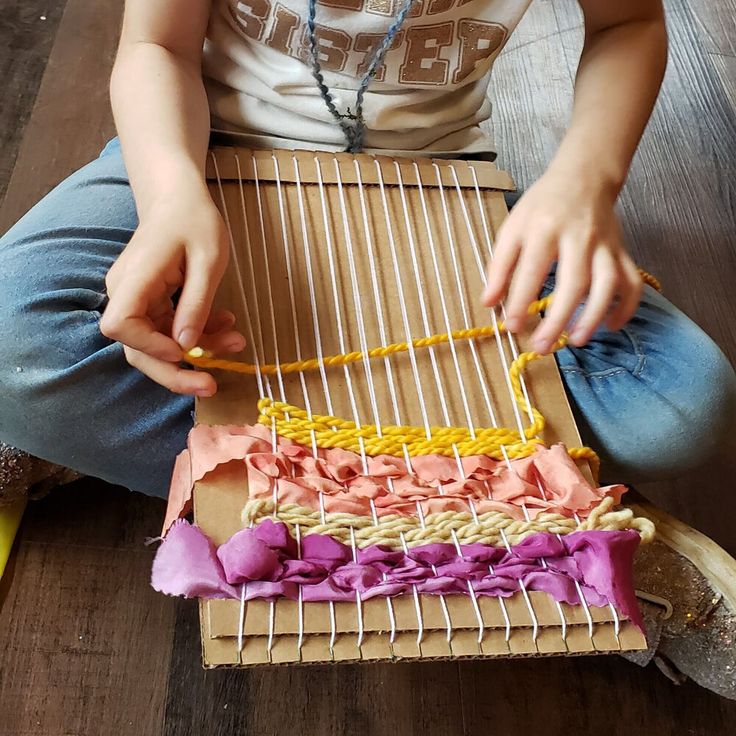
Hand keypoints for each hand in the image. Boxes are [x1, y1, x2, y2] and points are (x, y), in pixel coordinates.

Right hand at [100, 183, 244, 394]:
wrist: (179, 200)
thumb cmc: (195, 221)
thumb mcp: (208, 261)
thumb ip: (197, 303)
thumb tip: (187, 347)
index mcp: (135, 279)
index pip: (120, 325)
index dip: (149, 346)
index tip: (183, 350)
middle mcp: (126, 294)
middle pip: (137, 349)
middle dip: (175, 373)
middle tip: (212, 385)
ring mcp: (136, 301)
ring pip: (158, 345)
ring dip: (196, 353)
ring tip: (236, 343)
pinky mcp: (151, 305)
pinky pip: (170, 330)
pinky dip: (198, 334)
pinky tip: (226, 326)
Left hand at [482, 169, 642, 352]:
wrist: (583, 177)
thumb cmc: (542, 207)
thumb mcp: (512, 228)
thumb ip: (499, 266)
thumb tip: (489, 303)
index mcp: (545, 228)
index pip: (532, 269)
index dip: (521, 300)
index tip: (511, 326)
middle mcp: (579, 236)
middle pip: (574, 281)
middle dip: (559, 318)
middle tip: (543, 345)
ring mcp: (605, 244)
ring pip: (608, 282)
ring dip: (594, 315)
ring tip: (576, 340)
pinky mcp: (621, 251)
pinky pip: (632, 281)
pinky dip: (626, 306)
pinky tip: (610, 325)